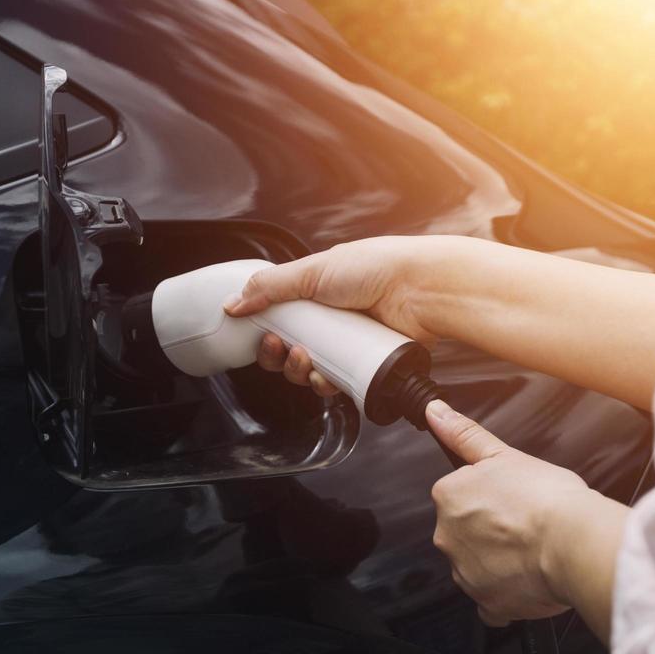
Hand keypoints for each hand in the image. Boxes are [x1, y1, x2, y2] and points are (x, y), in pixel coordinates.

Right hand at [223, 236, 453, 394]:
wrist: (421, 288)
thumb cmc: (377, 268)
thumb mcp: (313, 271)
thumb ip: (269, 287)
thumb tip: (233, 304)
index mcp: (318, 293)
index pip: (280, 319)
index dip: (266, 332)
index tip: (261, 334)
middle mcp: (333, 319)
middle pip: (291, 350)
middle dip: (280, 356)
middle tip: (282, 348)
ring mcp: (350, 343)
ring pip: (312, 371)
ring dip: (300, 372)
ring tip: (307, 359)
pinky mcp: (367, 365)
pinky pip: (337, 384)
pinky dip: (326, 385)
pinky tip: (327, 378)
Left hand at [426, 399, 588, 625]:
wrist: (574, 542)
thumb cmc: (545, 497)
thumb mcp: (503, 453)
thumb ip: (463, 434)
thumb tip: (435, 412)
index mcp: (448, 498)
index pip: (459, 495)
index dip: (489, 495)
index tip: (511, 498)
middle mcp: (447, 537)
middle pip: (465, 531)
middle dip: (490, 529)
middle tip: (524, 523)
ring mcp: (466, 573)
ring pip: (476, 564)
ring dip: (498, 560)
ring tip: (532, 549)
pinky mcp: (488, 604)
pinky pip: (490, 602)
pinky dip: (504, 594)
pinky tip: (526, 581)